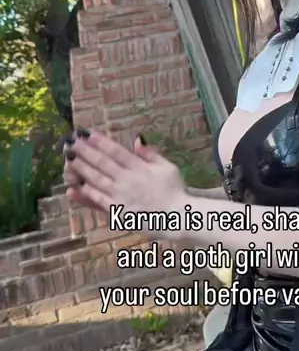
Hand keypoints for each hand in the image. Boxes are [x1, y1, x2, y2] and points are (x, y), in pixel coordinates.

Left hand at [64, 130, 186, 229]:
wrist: (177, 217)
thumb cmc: (174, 191)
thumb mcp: (168, 167)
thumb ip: (151, 154)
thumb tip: (137, 140)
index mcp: (139, 167)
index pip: (116, 151)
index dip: (100, 141)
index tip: (87, 133)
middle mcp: (127, 180)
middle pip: (102, 163)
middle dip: (85, 151)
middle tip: (70, 141)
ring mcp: (120, 196)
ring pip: (96, 180)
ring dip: (81, 168)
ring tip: (69, 158)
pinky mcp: (117, 212)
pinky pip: (98, 201)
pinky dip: (85, 194)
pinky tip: (74, 187)